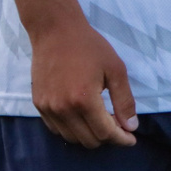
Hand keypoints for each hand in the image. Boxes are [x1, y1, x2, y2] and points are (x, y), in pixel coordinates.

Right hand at [29, 14, 138, 148]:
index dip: (121, 139)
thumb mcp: (115, 69)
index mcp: (84, 100)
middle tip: (118, 125)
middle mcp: (63, 109)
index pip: (105, 133)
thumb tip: (131, 127)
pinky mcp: (39, 104)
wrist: (55, 30)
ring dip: (89, 135)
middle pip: (89, 140)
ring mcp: (48, 108)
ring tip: (101, 120)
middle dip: (108, 137)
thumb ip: (124, 100)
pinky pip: (57, 129)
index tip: (131, 139)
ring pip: (72, 138)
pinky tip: (82, 117)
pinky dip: (72, 129)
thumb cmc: (88, 46)